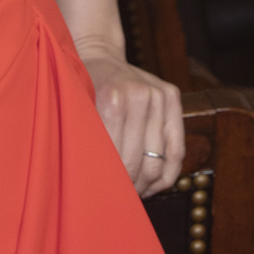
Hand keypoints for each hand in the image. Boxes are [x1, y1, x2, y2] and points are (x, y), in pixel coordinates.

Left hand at [80, 40, 185, 197]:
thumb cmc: (82, 91)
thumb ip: (88, 144)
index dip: (114, 184)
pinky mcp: (172, 96)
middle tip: (120, 198)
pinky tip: (153, 185)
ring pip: (160, 161)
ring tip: (135, 193)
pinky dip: (167, 174)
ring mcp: (159, 94)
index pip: (119, 159)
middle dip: (130, 187)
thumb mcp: (77, 115)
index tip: (106, 196)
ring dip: (147, 184)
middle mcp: (140, 95)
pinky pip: (177, 148)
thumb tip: (96, 187)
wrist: (98, 54)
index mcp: (113, 99)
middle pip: (140, 162)